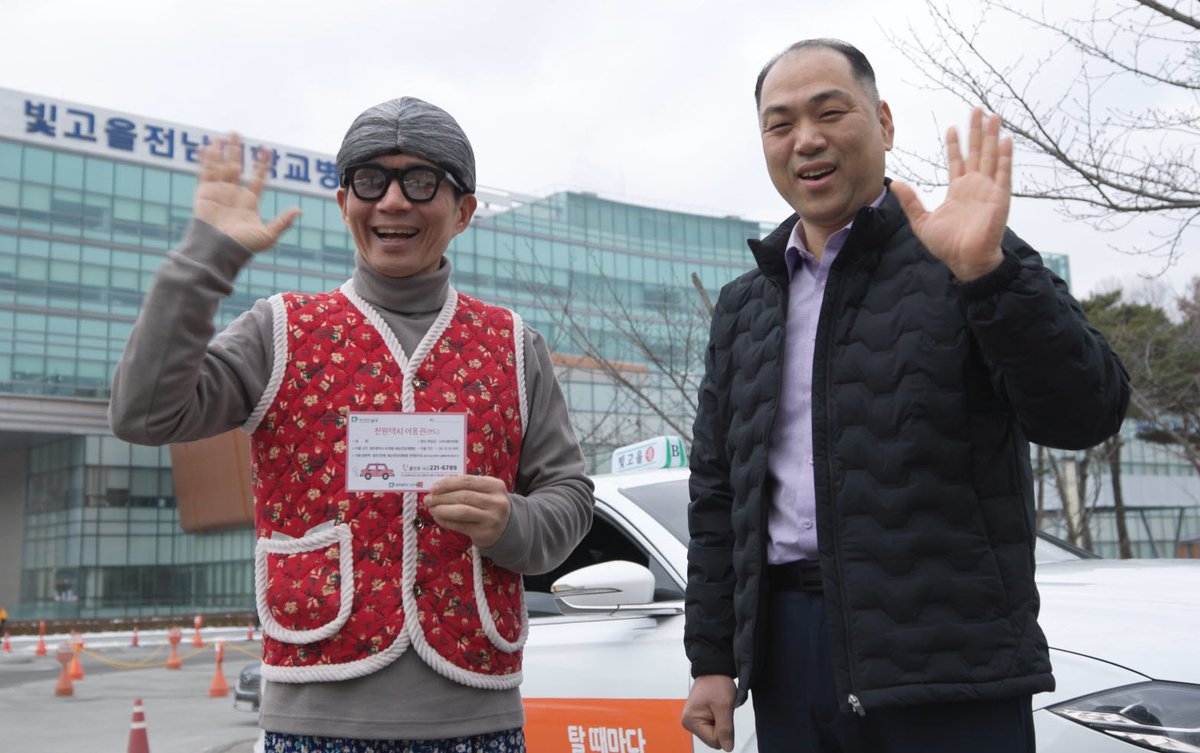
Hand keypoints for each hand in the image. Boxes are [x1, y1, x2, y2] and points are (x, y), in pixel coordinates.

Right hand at [194, 133, 299, 252]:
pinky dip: (207, 160)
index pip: (257, 178)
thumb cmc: (244, 246)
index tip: (267, 150)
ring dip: (222, 150)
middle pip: (236, 166)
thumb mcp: (268, 235)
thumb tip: (299, 210)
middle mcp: (234, 194)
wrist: (220, 250)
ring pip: (221, 165)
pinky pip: (206, 172)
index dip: (262, 164)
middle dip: (237, 150)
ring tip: (224, 135)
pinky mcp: (205, 193)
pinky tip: (209, 146)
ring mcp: (219, 192)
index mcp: (250, 202)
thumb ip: (283, 222)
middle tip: (236, 133)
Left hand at [425, 475, 511, 547]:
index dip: (448, 483)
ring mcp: (491, 518)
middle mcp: (496, 502)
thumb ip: (466, 487)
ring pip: (461, 511)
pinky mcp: (484, 533)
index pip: (467, 481)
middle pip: (463, 496)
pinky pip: (460, 525)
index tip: (433, 487)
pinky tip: (438, 518)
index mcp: (495, 486)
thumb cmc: (489, 505)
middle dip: (442, 497)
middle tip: (428, 499)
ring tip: (432, 508)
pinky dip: (446, 521)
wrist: (506, 528)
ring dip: (442, 509)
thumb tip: (438, 487)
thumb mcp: (485, 491)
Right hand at [682, 674, 735, 751]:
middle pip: (712, 739)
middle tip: (720, 709)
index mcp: (691, 721)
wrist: (714, 670)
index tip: (723, 714)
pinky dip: (717, 719)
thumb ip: (725, 729)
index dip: (724, 730)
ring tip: (718, 707)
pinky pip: (712, 726)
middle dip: (721, 726)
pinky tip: (716, 708)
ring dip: (720, 722)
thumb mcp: (724, 706)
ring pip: (713, 733)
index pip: (714, 741)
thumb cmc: (716, 682)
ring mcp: (692, 720)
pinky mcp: (697, 717)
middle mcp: (688, 722)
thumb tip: (727, 747)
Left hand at [891, 107, 1010, 281]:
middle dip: (977, 131)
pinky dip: (1005, 158)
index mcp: (958, 190)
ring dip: (993, 137)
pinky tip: (1006, 141)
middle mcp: (975, 186)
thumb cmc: (947, 246)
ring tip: (994, 116)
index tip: (953, 127)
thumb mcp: (922, 221)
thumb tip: (895, 183)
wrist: (964, 262)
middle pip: (976, 152)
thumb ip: (911, 201)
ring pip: (991, 157)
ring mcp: (989, 191)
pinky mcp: (1000, 198)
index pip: (957, 161)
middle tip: (977, 109)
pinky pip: (1004, 175)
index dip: (955, 144)